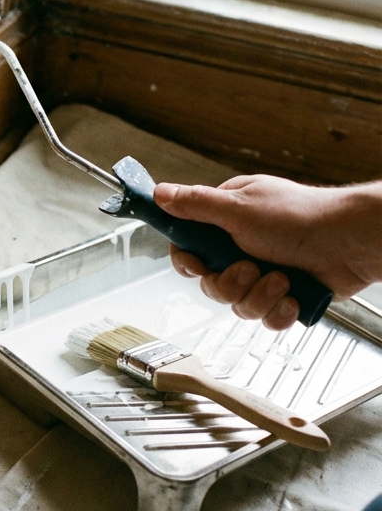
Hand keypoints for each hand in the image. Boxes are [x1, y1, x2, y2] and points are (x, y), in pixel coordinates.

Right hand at [155, 175, 381, 330]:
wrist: (351, 243)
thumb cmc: (301, 217)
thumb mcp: (238, 207)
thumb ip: (195, 204)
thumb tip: (159, 193)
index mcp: (226, 220)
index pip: (189, 245)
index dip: (188, 261)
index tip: (197, 264)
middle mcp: (242, 247)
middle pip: (210, 282)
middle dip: (229, 282)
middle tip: (249, 268)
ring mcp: (264, 273)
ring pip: (237, 303)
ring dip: (259, 295)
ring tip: (281, 279)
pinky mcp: (285, 296)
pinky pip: (265, 317)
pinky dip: (279, 310)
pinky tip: (293, 297)